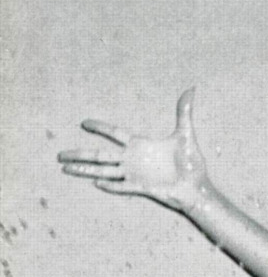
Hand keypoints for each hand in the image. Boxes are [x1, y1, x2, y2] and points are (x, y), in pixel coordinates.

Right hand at [58, 89, 207, 210]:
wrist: (198, 187)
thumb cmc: (191, 164)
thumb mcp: (185, 135)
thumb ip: (183, 112)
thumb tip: (191, 89)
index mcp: (140, 146)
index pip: (115, 133)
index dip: (100, 127)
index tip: (84, 123)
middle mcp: (133, 160)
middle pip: (100, 156)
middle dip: (80, 154)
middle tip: (60, 155)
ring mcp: (135, 174)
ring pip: (104, 171)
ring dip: (85, 170)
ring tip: (66, 169)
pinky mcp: (142, 187)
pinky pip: (122, 186)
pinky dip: (110, 185)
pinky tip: (96, 183)